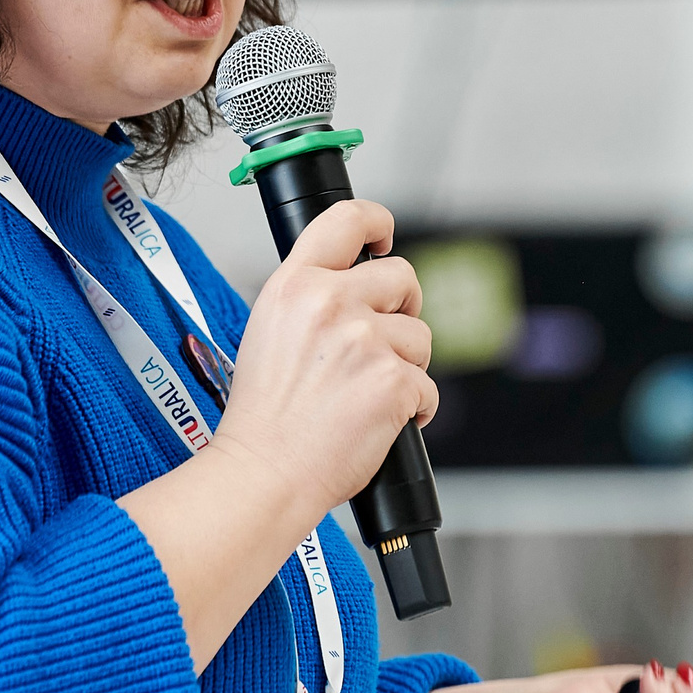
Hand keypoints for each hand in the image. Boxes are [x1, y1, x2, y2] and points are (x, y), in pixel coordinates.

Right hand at [211, 199, 434, 514]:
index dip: (377, 222)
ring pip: (420, 337)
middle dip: (402, 310)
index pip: (346, 220)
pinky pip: (428, 387)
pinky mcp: (394, 381)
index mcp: (294, 285)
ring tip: (365, 395)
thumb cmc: (264, 416)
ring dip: (405, 366)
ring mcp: (364, 340)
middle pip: (402, 277)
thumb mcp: (269, 330)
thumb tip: (357, 287)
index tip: (385, 238)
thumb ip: (311, 299)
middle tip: (381, 344)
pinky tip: (379, 422)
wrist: (265, 472)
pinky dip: (413, 409)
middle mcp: (329, 303)